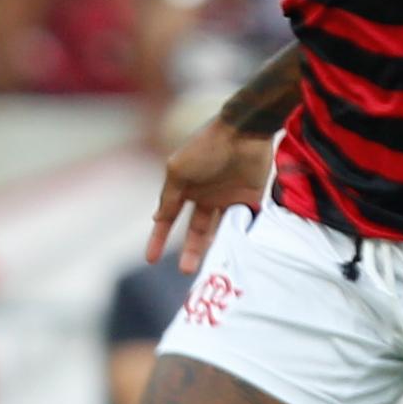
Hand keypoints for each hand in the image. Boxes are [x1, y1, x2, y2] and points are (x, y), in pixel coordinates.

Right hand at [149, 115, 274, 272]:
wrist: (245, 131)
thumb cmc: (205, 147)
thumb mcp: (178, 170)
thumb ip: (169, 196)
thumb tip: (157, 219)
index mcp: (184, 187)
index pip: (168, 218)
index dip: (159, 238)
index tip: (150, 259)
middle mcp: (205, 195)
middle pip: (195, 230)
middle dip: (191, 251)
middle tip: (186, 272)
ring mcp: (228, 197)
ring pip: (220, 230)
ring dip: (214, 247)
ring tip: (212, 266)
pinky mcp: (251, 198)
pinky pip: (245, 221)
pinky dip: (243, 236)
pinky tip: (239, 252)